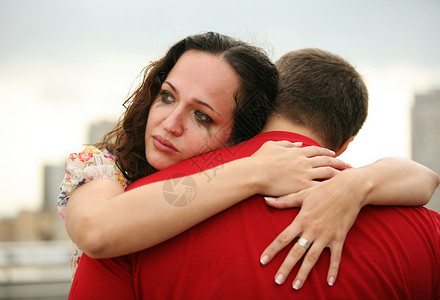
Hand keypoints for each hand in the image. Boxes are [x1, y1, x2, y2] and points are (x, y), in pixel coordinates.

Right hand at [251, 141, 348, 195]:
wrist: (254, 173)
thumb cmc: (259, 161)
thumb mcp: (271, 146)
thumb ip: (286, 144)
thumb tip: (297, 144)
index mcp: (296, 152)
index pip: (315, 151)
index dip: (325, 152)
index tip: (333, 154)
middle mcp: (303, 161)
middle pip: (326, 160)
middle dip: (338, 162)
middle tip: (348, 165)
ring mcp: (304, 173)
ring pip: (327, 172)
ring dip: (339, 173)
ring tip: (348, 176)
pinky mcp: (302, 185)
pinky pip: (320, 185)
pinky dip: (330, 186)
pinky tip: (338, 188)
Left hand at [259, 171, 363, 288]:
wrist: (349, 189)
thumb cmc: (324, 190)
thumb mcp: (302, 194)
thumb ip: (284, 201)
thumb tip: (265, 200)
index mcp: (301, 220)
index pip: (282, 238)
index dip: (272, 250)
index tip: (263, 261)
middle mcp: (312, 230)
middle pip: (296, 253)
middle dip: (286, 268)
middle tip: (277, 281)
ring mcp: (326, 236)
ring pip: (312, 258)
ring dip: (304, 273)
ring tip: (296, 286)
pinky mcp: (339, 238)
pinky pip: (335, 257)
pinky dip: (333, 270)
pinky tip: (330, 283)